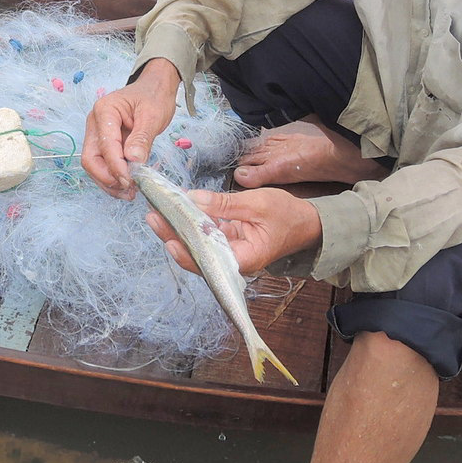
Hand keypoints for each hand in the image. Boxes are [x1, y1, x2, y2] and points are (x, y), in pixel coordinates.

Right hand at [80, 58, 180, 198]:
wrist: (154, 88)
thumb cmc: (153, 96)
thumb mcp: (152, 116)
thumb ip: (142, 138)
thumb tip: (133, 161)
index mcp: (104, 111)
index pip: (105, 145)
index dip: (116, 166)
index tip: (131, 181)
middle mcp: (95, 123)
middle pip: (91, 158)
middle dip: (107, 178)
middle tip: (129, 190)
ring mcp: (97, 134)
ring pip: (94, 165)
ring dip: (109, 182)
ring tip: (130, 193)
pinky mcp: (104, 143)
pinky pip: (103, 164)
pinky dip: (113, 177)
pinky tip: (127, 186)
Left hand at [145, 187, 320, 275]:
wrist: (308, 223)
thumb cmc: (288, 215)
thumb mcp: (257, 204)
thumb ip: (224, 204)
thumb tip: (192, 199)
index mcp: (244, 260)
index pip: (208, 262)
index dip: (185, 252)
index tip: (168, 238)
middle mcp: (233, 262)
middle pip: (197, 255)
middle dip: (173, 236)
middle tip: (153, 217)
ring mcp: (229, 252)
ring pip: (198, 245)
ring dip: (179, 229)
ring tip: (157, 213)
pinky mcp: (228, 242)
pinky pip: (206, 236)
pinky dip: (192, 223)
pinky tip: (177, 210)